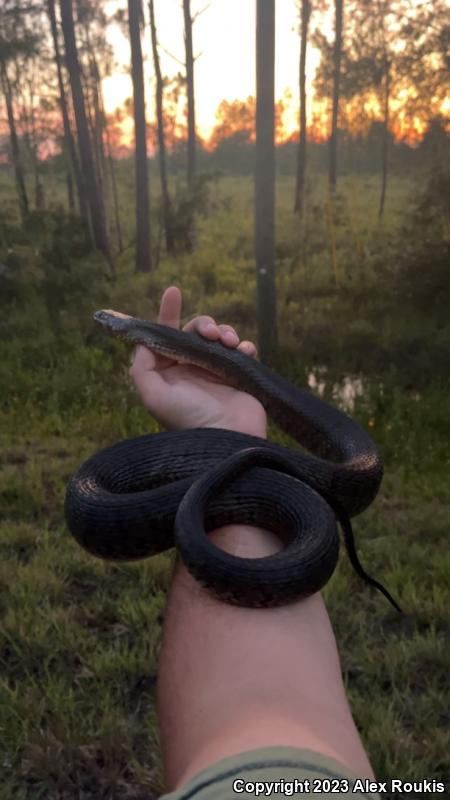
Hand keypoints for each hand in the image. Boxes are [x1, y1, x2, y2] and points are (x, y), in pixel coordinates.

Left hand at [129, 287, 266, 437]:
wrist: (229, 438)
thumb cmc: (190, 418)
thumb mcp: (154, 396)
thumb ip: (142, 369)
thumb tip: (145, 343)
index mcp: (170, 374)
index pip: (166, 337)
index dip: (167, 313)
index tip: (173, 291)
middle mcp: (192, 370)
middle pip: (194, 332)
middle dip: (203, 324)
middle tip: (211, 333)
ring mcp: (217, 372)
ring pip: (219, 337)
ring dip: (224, 332)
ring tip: (229, 342)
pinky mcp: (240, 375)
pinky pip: (242, 350)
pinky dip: (244, 346)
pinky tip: (243, 351)